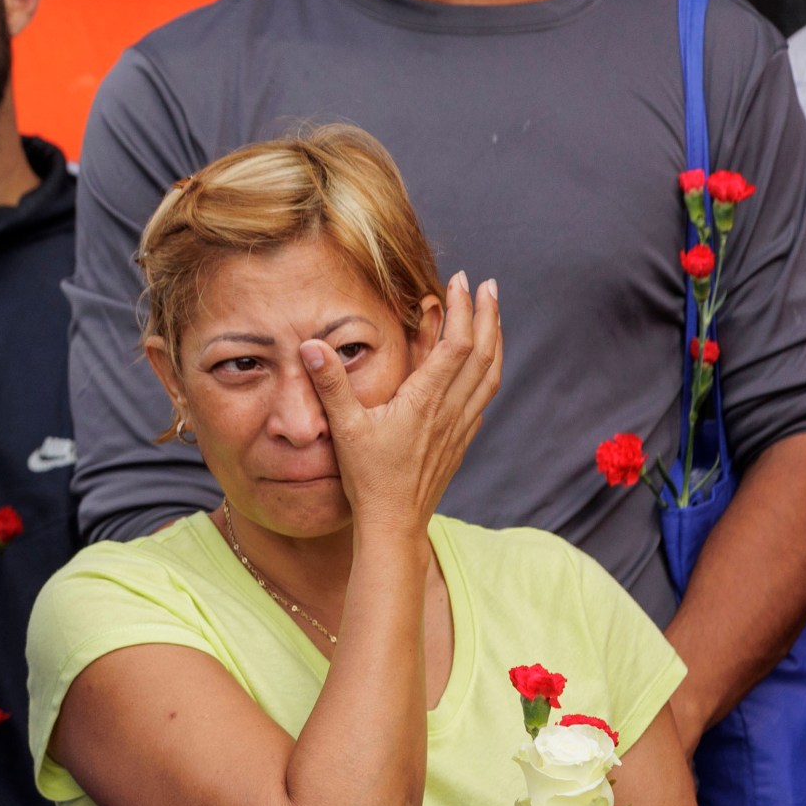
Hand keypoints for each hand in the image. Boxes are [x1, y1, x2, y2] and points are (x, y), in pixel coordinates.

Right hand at [301, 273, 501, 535]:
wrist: (394, 524)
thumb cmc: (368, 479)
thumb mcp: (343, 428)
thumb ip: (331, 384)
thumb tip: (310, 345)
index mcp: (425, 401)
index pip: (455, 344)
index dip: (462, 309)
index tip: (461, 281)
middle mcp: (451, 411)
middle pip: (483, 353)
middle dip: (487, 315)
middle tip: (488, 285)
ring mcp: (460, 427)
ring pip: (490, 375)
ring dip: (495, 340)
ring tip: (493, 316)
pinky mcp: (460, 441)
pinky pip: (482, 397)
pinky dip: (488, 372)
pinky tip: (482, 367)